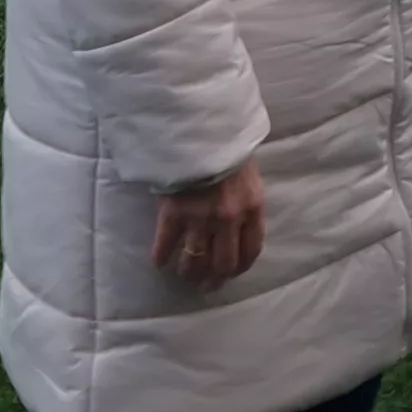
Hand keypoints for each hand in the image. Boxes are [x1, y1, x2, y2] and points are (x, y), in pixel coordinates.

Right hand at [151, 157, 265, 290]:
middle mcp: (229, 218)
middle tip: (204, 285)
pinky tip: (159, 261)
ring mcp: (200, 217)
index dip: (239, 268)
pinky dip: (161, 256)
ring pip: (194, 260)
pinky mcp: (173, 211)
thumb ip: (246, 201)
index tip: (230, 274)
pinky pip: (166, 243)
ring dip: (187, 272)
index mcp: (252, 207)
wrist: (201, 126)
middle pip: (223, 263)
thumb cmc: (228, 145)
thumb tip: (239, 226)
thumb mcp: (249, 174)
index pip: (251, 251)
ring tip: (182, 275)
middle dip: (213, 279)